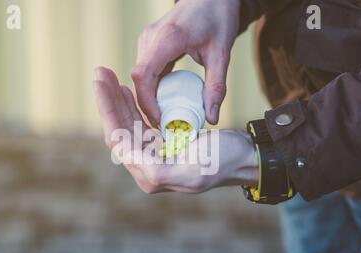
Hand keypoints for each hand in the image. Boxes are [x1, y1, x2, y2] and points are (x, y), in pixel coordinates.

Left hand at [94, 67, 257, 193]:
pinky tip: (124, 91)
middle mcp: (147, 168)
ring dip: (116, 99)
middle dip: (108, 101)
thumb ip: (160, 171)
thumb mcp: (195, 168)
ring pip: (126, 124)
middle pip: (118, 130)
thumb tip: (130, 160)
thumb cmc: (225, 161)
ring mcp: (154, 155)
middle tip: (100, 72)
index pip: (119, 139)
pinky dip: (131, 106)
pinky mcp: (161, 145)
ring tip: (107, 76)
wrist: (244, 156)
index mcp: (151, 175)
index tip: (101, 83)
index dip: (108, 110)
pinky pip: (139, 123)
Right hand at [131, 0, 240, 125]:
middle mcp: (151, 38)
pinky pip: (146, 72)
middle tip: (164, 125)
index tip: (160, 120)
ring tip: (166, 117)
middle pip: (139, 80)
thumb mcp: (221, 53)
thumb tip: (211, 117)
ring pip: (140, 77)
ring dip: (150, 98)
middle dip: (148, 105)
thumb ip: (216, 86)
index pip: (143, 75)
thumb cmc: (217, 17)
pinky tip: (166, 101)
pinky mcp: (150, 45)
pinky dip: (153, 88)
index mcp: (167, 38)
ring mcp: (147, 41)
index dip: (146, 101)